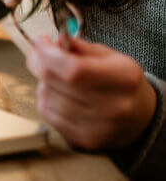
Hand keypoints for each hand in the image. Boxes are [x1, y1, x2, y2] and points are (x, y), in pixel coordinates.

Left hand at [26, 35, 156, 150]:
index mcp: (123, 80)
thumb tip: (52, 42)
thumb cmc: (122, 84)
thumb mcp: (111, 58)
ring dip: (44, 83)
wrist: (140, 118)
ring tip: (57, 79)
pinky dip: (46, 100)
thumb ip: (81, 48)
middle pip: (55, 82)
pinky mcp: (82, 139)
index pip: (73, 69)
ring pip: (46, 98)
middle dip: (40, 63)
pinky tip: (59, 95)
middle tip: (39, 54)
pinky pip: (47, 114)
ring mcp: (97, 127)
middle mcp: (112, 107)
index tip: (41, 41)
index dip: (48, 53)